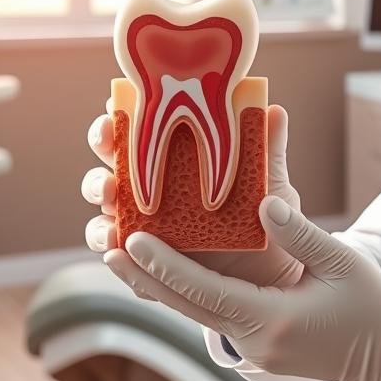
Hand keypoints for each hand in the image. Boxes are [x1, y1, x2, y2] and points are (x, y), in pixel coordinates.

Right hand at [81, 99, 305, 289]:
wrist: (283, 268)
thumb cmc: (270, 214)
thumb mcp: (270, 181)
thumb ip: (268, 150)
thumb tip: (275, 112)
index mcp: (172, 161)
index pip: (133, 137)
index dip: (112, 125)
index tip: (111, 119)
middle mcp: (152, 193)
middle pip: (108, 179)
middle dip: (98, 180)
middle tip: (110, 186)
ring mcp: (149, 231)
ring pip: (106, 223)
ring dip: (99, 225)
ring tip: (113, 227)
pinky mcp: (155, 267)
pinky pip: (128, 267)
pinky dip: (121, 264)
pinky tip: (124, 258)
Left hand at [106, 196, 380, 380]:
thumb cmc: (372, 308)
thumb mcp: (342, 262)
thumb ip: (300, 233)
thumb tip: (263, 203)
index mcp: (272, 318)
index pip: (204, 289)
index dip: (165, 264)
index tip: (133, 240)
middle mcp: (256, 340)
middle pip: (187, 306)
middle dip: (146, 278)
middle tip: (109, 248)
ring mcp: (255, 350)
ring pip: (197, 314)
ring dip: (163, 287)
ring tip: (130, 259)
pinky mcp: (260, 349)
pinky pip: (215, 318)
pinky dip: (190, 295)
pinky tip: (173, 276)